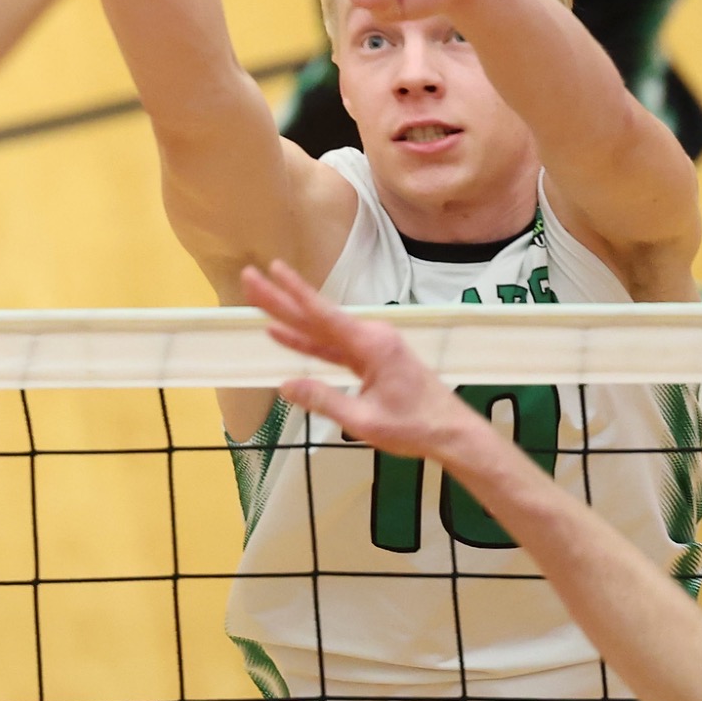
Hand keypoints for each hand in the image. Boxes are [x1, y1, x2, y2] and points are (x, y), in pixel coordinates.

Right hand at [244, 261, 469, 458]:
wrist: (451, 432)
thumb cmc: (414, 428)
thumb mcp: (364, 421)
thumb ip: (324, 401)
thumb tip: (285, 385)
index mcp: (372, 345)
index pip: (324, 316)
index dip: (295, 292)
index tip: (274, 269)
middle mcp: (370, 337)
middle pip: (316, 316)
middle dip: (281, 298)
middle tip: (250, 277)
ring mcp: (371, 345)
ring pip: (322, 330)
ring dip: (290, 317)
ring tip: (260, 300)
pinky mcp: (371, 358)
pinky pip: (332, 346)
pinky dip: (308, 340)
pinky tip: (284, 333)